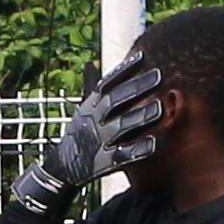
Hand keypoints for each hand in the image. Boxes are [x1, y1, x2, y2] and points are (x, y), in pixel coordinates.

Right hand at [14, 52, 166, 215]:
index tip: (143, 57)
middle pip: (116, 100)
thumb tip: (90, 63)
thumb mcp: (83, 108)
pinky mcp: (105, 163)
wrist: (63, 166)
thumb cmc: (80, 132)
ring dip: (141, 117)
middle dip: (137, 88)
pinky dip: (138, 150)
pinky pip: (123, 155)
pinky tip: (155, 143)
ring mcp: (100, 141)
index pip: (108, 83)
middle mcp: (95, 120)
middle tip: (159, 75)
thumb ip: (91, 85)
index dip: (124, 70)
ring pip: (122, 126)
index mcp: (92, 105)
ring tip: (161, 107)